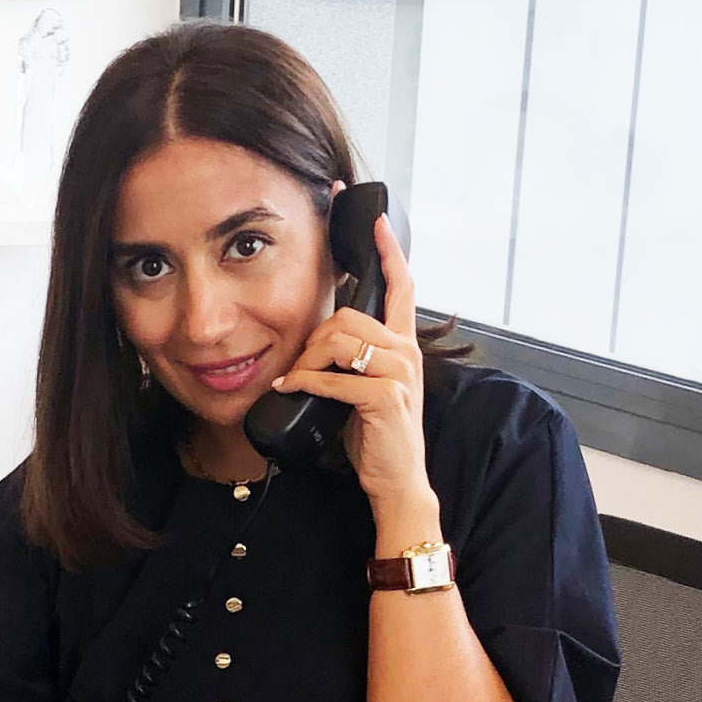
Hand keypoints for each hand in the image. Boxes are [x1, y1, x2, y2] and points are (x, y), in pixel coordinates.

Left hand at [271, 214, 439, 543]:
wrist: (396, 483)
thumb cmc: (377, 438)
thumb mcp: (364, 389)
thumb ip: (351, 359)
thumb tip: (315, 342)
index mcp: (404, 346)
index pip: (402, 286)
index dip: (388, 250)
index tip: (377, 219)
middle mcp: (407, 353)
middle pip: (348, 315)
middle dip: (314, 338)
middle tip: (300, 367)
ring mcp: (400, 373)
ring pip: (339, 340)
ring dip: (308, 362)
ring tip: (297, 383)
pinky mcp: (387, 397)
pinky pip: (335, 377)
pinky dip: (307, 384)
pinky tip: (294, 392)